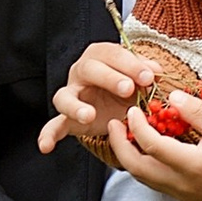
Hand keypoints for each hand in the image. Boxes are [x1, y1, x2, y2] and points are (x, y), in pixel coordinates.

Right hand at [40, 41, 160, 157]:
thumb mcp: (141, 76)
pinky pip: (54, 126)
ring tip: (89, 115)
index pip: (112, 54)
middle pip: (88, 69)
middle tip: (128, 89)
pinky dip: (48, 135)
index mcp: (101, 56)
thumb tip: (155, 71)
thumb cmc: (130, 84)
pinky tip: (46, 147)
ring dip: (76, 106)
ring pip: (65, 97)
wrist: (119, 104)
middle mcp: (81, 72)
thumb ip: (147, 72)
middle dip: (109, 78)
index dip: (130, 64)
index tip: (148, 77)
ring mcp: (72, 95)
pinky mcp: (68, 118)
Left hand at [104, 93, 201, 200]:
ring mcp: (181, 194)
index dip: (137, 126)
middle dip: (119, 145)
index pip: (152, 146)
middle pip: (137, 168)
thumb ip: (196, 112)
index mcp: (192, 166)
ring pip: (142, 178)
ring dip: (128, 156)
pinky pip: (154, 182)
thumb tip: (172, 96)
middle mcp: (182, 184)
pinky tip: (145, 148)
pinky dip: (142, 165)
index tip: (132, 109)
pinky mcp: (184, 198)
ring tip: (124, 134)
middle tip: (112, 124)